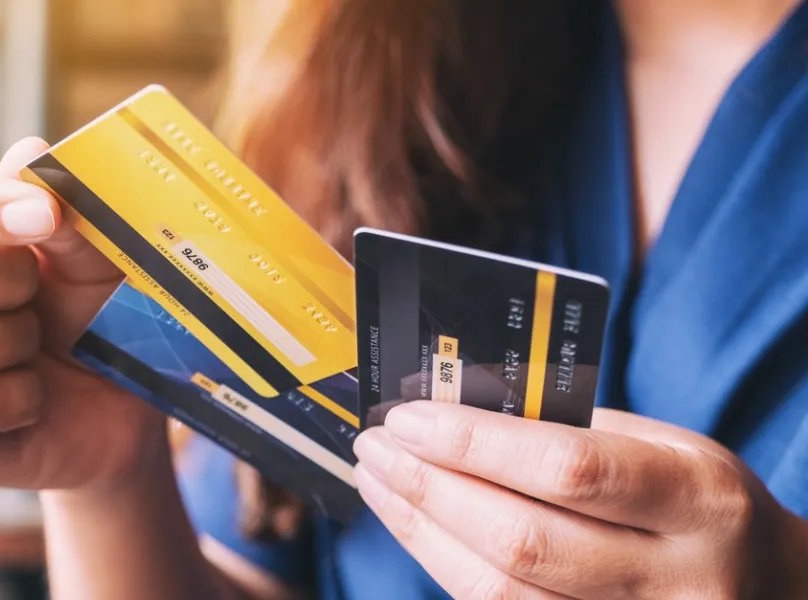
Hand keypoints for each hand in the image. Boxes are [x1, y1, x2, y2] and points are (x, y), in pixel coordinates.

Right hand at [0, 137, 166, 491]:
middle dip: (3, 281)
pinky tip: (30, 400)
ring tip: (33, 351)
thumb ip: (65, 210)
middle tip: (37, 297)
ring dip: (15, 344)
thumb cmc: (90, 319)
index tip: (45, 216)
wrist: (114, 410)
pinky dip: (22, 401)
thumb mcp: (93, 260)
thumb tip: (28, 154)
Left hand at [353, 402, 807, 598]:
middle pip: (522, 542)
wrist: (765, 589)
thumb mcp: (664, 446)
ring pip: (500, 593)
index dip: (475, 444)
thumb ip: (571, 429)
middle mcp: (675, 580)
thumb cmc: (696, 501)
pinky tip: (417, 526)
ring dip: (421, 531)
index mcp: (697, 501)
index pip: (570, 470)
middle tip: (374, 445)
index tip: (408, 417)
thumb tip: (454, 408)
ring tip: (378, 481)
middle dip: (429, 488)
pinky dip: (445, 567)